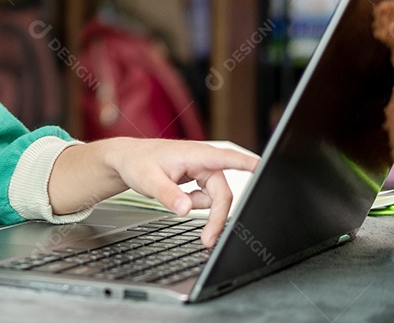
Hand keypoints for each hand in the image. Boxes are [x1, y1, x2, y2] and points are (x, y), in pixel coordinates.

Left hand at [109, 139, 257, 245]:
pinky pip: (206, 199)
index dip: (247, 164)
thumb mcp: (148, 181)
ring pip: (215, 198)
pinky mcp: (200, 179)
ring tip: (175, 201)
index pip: (227, 158)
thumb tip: (186, 209)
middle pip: (223, 193)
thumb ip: (168, 195)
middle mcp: (204, 161)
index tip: (265, 168)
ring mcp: (203, 170)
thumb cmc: (138, 163)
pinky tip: (179, 197)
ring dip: (202, 209)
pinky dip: (195, 204)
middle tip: (207, 239)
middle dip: (216, 217)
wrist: (128, 160)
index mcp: (196, 154)